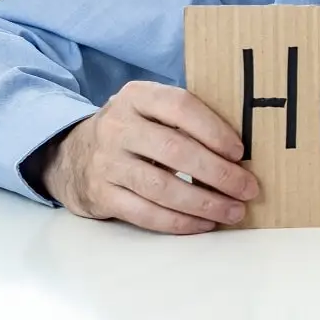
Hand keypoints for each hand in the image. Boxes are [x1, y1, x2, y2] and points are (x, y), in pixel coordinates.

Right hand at [40, 81, 259, 234]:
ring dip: (204, 203)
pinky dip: (179, 222)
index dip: (214, 130)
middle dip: (218, 173)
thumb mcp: (149, 109)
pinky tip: (203, 223)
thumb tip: (238, 148)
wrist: (71, 155)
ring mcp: (106, 162)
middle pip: (175, 151)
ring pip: (162, 187)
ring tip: (233, 211)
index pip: (180, 107)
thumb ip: (184, 118)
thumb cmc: (132, 130)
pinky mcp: (100, 195)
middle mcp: (118, 126)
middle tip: (248, 188)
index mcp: (137, 96)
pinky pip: (145, 213)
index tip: (240, 152)